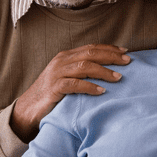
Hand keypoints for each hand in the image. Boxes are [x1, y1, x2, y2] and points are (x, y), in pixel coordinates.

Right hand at [10, 44, 129, 142]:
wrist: (28, 109)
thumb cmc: (52, 94)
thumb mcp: (68, 77)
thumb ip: (83, 71)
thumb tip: (109, 70)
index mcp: (67, 56)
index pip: (92, 47)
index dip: (110, 48)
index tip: (126, 51)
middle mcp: (62, 61)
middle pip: (91, 53)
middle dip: (111, 56)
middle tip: (128, 61)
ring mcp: (57, 73)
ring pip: (85, 66)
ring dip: (104, 71)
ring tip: (118, 77)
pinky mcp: (54, 87)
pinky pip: (74, 84)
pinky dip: (90, 87)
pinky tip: (101, 91)